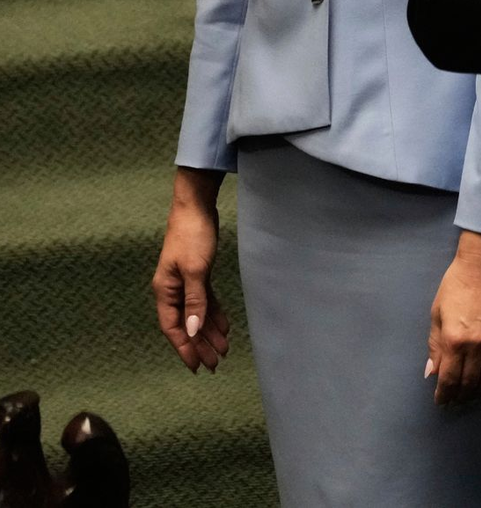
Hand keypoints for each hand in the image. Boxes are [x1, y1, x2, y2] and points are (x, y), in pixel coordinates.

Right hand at [152, 168, 230, 373]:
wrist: (196, 206)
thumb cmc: (192, 235)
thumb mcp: (196, 270)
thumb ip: (194, 301)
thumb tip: (191, 330)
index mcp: (165, 291)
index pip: (173, 327)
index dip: (184, 348)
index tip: (196, 366)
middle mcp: (172, 289)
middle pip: (186, 324)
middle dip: (200, 344)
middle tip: (215, 364)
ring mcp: (185, 281)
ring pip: (197, 313)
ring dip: (209, 331)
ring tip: (224, 350)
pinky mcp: (197, 273)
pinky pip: (205, 300)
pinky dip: (214, 313)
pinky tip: (224, 326)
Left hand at [427, 231, 480, 405]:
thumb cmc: (457, 284)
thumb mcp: (437, 313)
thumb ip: (435, 346)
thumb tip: (432, 372)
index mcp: (455, 339)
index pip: (449, 379)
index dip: (444, 394)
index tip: (441, 400)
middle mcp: (477, 344)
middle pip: (469, 383)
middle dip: (459, 395)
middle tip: (454, 399)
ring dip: (479, 391)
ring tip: (471, 393)